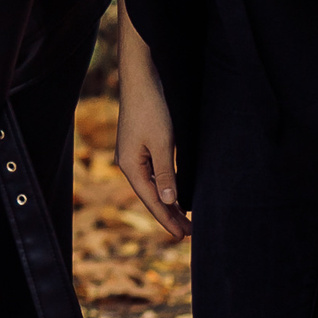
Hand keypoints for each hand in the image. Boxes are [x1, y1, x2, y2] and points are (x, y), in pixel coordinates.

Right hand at [116, 17, 189, 239]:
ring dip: (168, 203)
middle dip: (169, 215)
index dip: (167, 219)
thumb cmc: (151, 110)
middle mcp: (128, 164)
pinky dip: (164, 188)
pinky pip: (152, 175)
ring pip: (152, 187)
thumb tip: (169, 201)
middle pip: (150, 196)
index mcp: (130, 166)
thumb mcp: (162, 144)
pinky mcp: (139, 147)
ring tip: (184, 219)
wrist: (141, 81)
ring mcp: (133, 155)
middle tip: (189, 233)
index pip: (151, 200)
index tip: (183, 236)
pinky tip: (174, 194)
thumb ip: (166, 174)